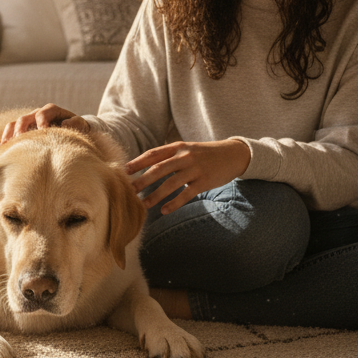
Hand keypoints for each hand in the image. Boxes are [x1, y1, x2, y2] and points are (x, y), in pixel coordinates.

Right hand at [0, 104, 90, 143]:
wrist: (72, 135)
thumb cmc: (77, 132)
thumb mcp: (81, 126)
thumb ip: (77, 123)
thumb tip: (66, 123)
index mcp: (51, 111)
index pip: (42, 114)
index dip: (41, 122)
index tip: (42, 133)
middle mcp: (36, 115)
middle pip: (24, 119)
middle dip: (21, 131)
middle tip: (19, 143)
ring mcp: (27, 124)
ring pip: (12, 126)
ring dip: (8, 137)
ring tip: (6, 149)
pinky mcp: (21, 133)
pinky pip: (8, 135)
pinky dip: (5, 143)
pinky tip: (2, 154)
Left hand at [126, 139, 250, 214]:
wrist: (233, 154)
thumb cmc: (205, 154)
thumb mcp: (187, 149)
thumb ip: (169, 156)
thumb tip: (146, 167)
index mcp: (177, 147)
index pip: (153, 154)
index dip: (138, 162)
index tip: (124, 171)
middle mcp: (184, 156)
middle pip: (159, 169)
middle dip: (142, 180)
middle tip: (129, 190)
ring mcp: (195, 169)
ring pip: (171, 183)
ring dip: (156, 195)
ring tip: (144, 205)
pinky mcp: (204, 181)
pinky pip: (186, 194)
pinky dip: (174, 203)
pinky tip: (164, 210)